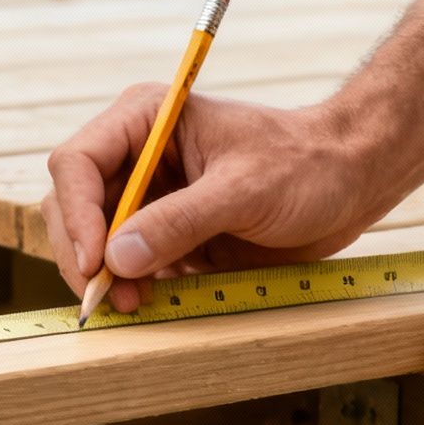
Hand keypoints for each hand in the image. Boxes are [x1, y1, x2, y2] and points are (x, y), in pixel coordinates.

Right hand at [41, 84, 390, 313]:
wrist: (350, 182)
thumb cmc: (306, 165)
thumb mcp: (244, 190)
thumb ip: (181, 221)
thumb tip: (118, 258)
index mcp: (146, 120)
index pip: (77, 163)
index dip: (77, 214)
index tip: (97, 261)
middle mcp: (137, 156)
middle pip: (73, 206)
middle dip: (84, 253)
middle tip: (108, 298)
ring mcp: (149, 197)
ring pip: (94, 241)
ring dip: (105, 277)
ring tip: (136, 304)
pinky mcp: (167, 234)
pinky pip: (129, 265)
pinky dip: (132, 288)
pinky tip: (155, 302)